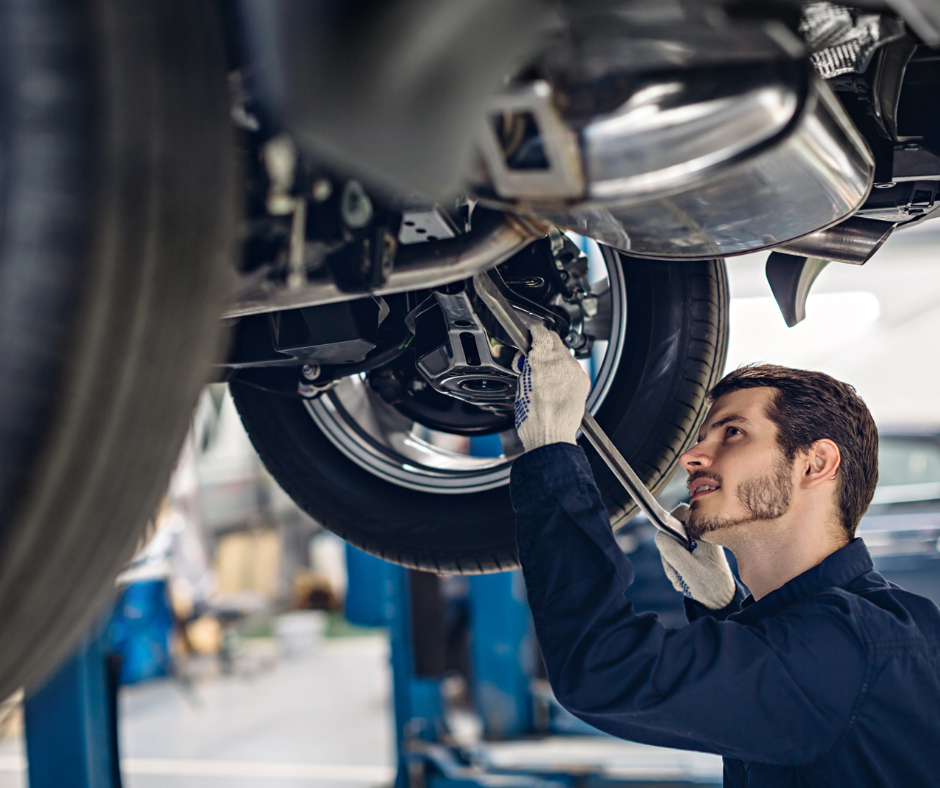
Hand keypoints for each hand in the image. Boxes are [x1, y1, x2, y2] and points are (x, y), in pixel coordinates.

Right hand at [513, 324, 590, 452]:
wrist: (551, 436)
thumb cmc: (533, 418)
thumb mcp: (521, 385)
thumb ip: (527, 366)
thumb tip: (528, 359)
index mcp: (541, 360)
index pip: (541, 332)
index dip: (534, 332)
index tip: (531, 334)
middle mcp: (561, 362)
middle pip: (555, 340)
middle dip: (544, 344)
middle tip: (535, 356)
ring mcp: (574, 371)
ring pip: (564, 354)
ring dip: (555, 359)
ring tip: (545, 375)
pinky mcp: (583, 380)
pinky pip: (573, 368)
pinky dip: (565, 371)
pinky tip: (556, 384)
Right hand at [654, 504, 736, 609]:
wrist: (720, 600)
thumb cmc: (709, 585)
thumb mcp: (687, 568)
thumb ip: (671, 549)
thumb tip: (659, 535)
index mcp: (703, 533)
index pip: (680, 512)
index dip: (668, 525)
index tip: (669, 545)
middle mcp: (700, 534)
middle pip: (671, 530)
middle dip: (669, 552)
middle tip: (676, 570)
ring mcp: (696, 542)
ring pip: (670, 543)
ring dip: (670, 562)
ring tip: (681, 578)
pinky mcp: (693, 551)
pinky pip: (674, 552)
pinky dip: (674, 565)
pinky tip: (682, 578)